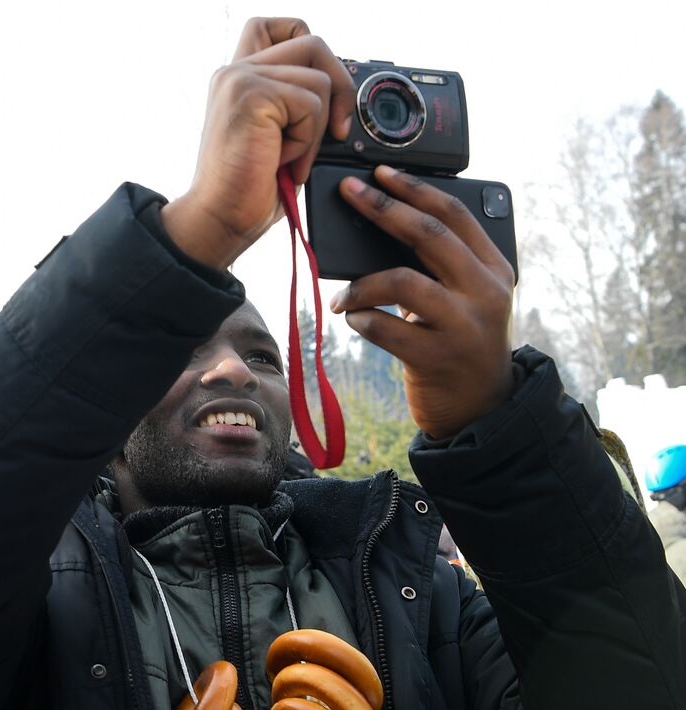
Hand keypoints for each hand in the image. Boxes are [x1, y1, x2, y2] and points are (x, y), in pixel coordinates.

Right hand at [161, 17, 354, 269]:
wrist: (220, 220)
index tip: (320, 90)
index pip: (274, 26)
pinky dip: (307, 141)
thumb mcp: (280, 136)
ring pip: (318, 80)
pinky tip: (282, 161)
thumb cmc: (247, 190)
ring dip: (316, 128)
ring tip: (290, 158)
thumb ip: (297, 102)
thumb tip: (343, 94)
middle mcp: (235, 71)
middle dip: (339, 88)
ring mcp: (241, 79)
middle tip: (335, 131)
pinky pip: (311, 104)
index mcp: (239, 78)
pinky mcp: (251, 94)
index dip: (308, 46)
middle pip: (313, 43)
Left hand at [327, 166, 515, 438]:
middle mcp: (486, 291)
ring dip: (360, 284)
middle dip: (383, 208)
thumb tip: (384, 227)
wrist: (481, 407)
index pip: (456, 214)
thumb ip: (441, 266)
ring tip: (343, 297)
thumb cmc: (461, 342)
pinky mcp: (437, 358)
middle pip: (430, 235)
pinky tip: (353, 320)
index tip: (381, 172)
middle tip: (349, 194)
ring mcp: (464, 325)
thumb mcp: (467, 298)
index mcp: (495, 268)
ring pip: (402, 281)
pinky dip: (361, 320)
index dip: (416, 189)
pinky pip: (385, 328)